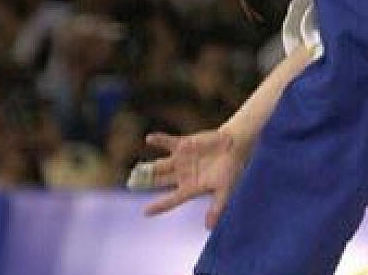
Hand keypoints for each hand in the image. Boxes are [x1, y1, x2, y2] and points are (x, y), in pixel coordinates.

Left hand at [133, 129, 247, 228]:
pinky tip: (149, 139)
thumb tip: (210, 227)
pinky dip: (159, 140)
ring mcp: (180, 160)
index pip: (172, 199)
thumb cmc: (232, 169)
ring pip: (159, 165)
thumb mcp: (225, 189)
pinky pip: (167, 142)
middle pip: (159, 181)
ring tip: (136, 169)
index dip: (159, 206)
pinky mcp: (183, 145)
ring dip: (148, 167)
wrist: (235, 146)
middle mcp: (182, 175)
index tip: (145, 212)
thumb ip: (217, 207)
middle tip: (132, 185)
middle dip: (146, 183)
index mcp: (191, 188)